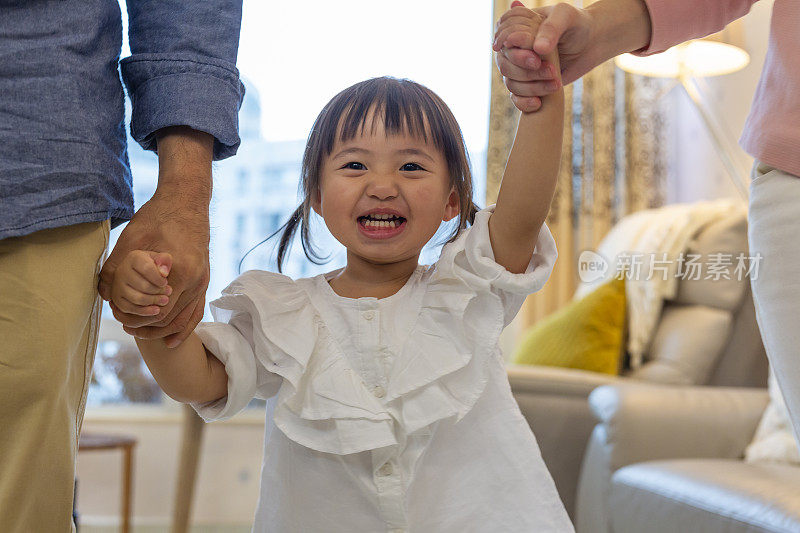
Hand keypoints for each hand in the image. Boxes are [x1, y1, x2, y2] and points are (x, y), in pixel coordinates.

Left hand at [99, 192, 209, 346]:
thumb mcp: (132, 240)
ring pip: (183, 320)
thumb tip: (105, 295)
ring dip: (161, 330)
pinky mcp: (204, 280)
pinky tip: (171, 341)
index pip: (156, 311)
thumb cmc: (159, 217)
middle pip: (169, 319)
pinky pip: (196, 312)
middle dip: (145, 327)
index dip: (135, 318)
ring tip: (139, 331)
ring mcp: (203, 282)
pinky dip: (183, 329)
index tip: (118, 316)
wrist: (187, 202)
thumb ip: (116, 268)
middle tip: (125, 326)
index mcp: (180, 272)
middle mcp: (196, 281)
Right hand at [110, 250, 172, 316]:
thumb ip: (165, 260)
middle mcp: (122, 271)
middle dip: (159, 291)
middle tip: (169, 292)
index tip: (165, 282)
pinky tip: (156, 310)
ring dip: (153, 301)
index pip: (147, 269)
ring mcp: (117, 286)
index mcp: (133, 258)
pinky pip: (130, 308)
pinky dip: (145, 311)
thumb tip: (164, 273)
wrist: (139, 273)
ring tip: (165, 300)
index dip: (159, 278)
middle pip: (143, 285)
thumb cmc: (153, 265)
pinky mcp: (117, 299)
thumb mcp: (161, 258)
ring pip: (137, 298)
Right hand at [494, 2, 590, 111]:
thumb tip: (537, 49)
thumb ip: (550, 29)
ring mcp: (519, 68)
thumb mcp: (566, 17)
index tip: (536, 59)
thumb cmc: (577, 25)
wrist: (591, 43)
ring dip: (532, 87)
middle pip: (505, 65)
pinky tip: (538, 103)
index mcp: (516, 28)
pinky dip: (524, 102)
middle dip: (527, 72)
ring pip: (511, 83)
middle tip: (551, 70)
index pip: (503, 43)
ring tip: (556, 83)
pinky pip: (516, 98)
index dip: (516, 54)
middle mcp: (514, 49)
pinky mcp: (528, 84)